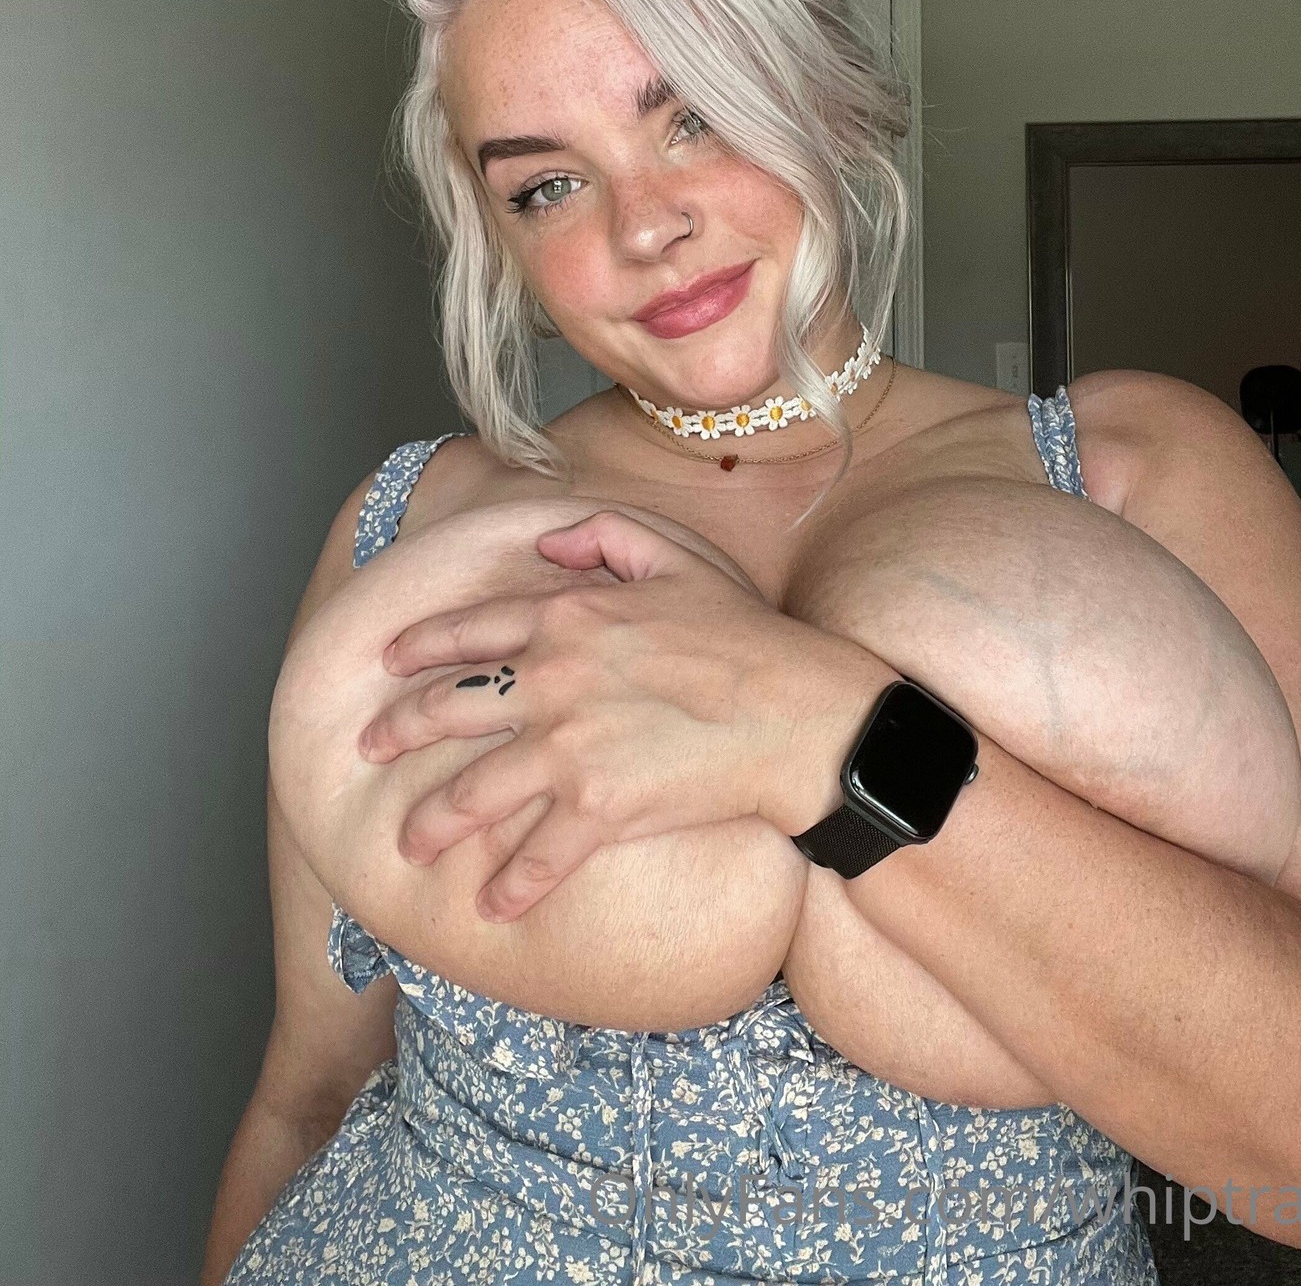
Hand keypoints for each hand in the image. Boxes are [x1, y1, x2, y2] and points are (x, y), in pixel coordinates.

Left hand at [358, 509, 889, 921]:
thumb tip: (549, 539)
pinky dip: (512, 884)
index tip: (387, 662)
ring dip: (434, 819)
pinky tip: (492, 902)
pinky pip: (538, 854)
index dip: (420, 646)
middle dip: (398, 729)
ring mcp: (570, 747)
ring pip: (474, 790)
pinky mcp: (598, 808)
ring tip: (408, 838)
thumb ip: (604, 534)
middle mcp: (553, 679)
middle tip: (369, 744)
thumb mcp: (675, 557)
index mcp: (567, 615)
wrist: (795, 713)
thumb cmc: (745, 633)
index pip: (470, 630)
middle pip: (450, 708)